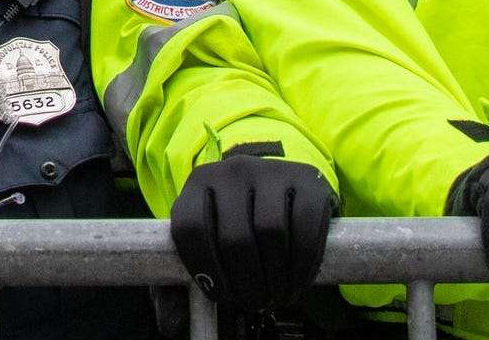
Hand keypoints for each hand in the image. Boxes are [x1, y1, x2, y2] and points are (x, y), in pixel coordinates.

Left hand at [168, 143, 332, 320]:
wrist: (280, 186)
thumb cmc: (237, 220)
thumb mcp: (208, 235)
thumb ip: (188, 272)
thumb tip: (181, 318)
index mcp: (199, 183)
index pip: (190, 228)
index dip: (204, 269)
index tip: (219, 295)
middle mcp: (232, 171)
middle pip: (234, 237)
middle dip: (246, 282)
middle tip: (255, 303)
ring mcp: (271, 171)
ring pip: (271, 231)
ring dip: (276, 276)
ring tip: (277, 297)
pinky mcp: (307, 180)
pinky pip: (305, 227)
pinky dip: (302, 264)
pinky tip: (296, 282)